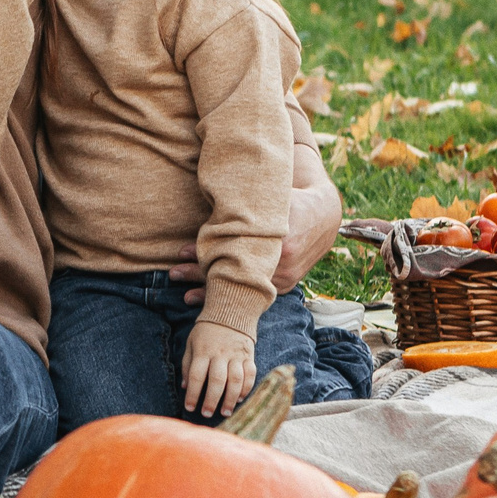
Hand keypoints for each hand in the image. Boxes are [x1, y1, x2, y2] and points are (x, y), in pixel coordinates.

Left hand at [169, 147, 342, 302]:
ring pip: (243, 289)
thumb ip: (246, 204)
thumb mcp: (271, 196)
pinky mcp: (285, 286)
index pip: (233, 251)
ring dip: (212, 291)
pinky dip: (233, 298)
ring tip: (184, 295)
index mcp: (279, 241)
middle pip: (234, 273)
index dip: (204, 252)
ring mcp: (285, 279)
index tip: (180, 251)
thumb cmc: (289, 199)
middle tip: (173, 273)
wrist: (323, 215)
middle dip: (200, 274)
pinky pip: (255, 297)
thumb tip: (213, 200)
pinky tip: (210, 301)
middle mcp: (283, 264)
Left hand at [180, 321, 255, 418]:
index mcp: (203, 351)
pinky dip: (246, 388)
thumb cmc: (206, 332)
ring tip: (225, 412)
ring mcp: (236, 355)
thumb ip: (187, 364)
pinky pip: (250, 375)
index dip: (192, 393)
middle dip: (211, 400)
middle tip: (207, 414)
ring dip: (231, 399)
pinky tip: (240, 399)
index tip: (189, 407)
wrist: (230, 313)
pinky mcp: (249, 356)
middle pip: (217, 380)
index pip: (196, 375)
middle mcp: (220, 354)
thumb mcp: (191, 343)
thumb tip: (184, 387)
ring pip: (235, 380)